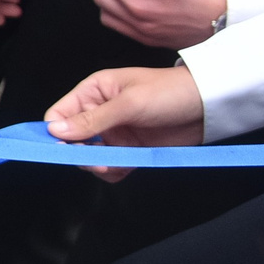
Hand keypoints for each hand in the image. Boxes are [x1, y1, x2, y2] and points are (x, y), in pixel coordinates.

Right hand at [42, 66, 202, 180]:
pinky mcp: (130, 149)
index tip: (62, 149)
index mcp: (93, 92)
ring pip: (90, 156)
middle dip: (80, 153)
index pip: (59, 115)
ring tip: (114, 164)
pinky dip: (114, 171)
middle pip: (71, 140)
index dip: (56, 133)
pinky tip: (125, 167)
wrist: (208, 105)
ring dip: (98, 165)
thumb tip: (55, 131)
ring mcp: (114, 133)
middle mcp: (99, 113)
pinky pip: (112, 166)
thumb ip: (92, 120)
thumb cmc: (169, 92)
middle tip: (96, 160)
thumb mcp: (128, 103)